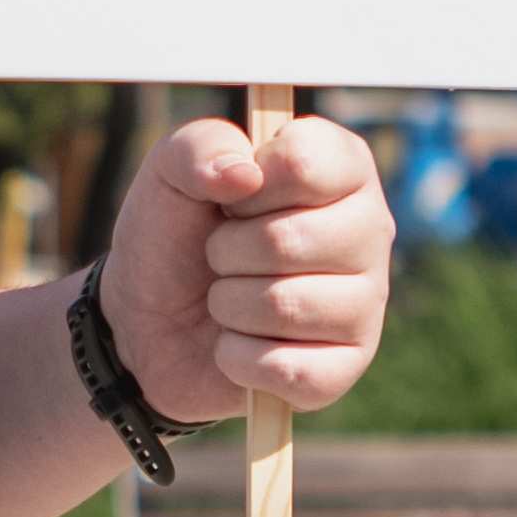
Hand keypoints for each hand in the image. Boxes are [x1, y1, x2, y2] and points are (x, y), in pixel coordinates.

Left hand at [97, 108, 392, 430]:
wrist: (146, 320)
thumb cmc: (174, 233)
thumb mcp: (168, 173)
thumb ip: (199, 148)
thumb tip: (244, 174)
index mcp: (342, 167)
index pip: (304, 164)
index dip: (246, 186)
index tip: (232, 198)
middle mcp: (369, 230)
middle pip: (288, 240)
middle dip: (226, 251)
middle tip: (221, 255)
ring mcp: (365, 304)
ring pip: (284, 306)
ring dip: (228, 304)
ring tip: (228, 298)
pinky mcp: (345, 368)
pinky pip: (287, 369)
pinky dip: (237, 358)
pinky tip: (238, 345)